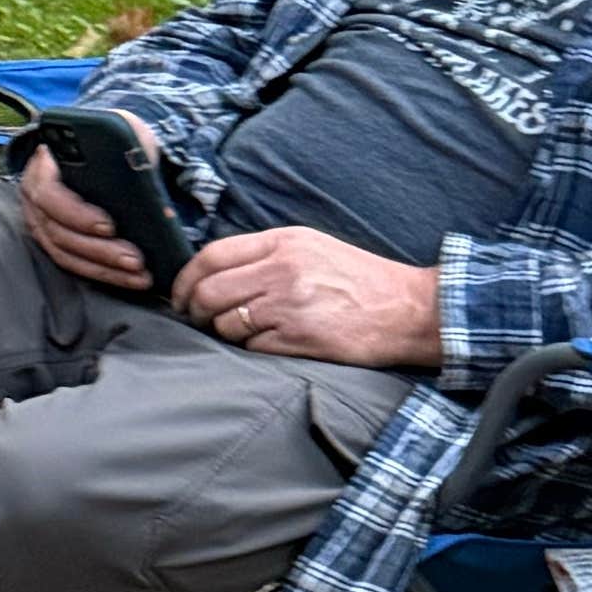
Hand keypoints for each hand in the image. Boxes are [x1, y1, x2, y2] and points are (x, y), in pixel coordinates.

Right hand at [19, 129, 161, 292]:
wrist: (102, 146)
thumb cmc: (111, 138)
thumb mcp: (122, 131)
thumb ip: (128, 148)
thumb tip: (145, 176)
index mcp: (43, 166)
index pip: (50, 195)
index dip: (77, 214)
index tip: (111, 225)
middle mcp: (34, 199)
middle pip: (59, 233)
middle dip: (100, 251)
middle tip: (136, 260)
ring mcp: (41, 224)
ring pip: (66, 255)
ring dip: (104, 268)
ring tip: (139, 275)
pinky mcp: (55, 242)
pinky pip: (74, 264)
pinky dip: (103, 274)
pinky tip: (132, 279)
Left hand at [173, 223, 446, 368]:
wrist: (410, 309)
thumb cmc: (359, 280)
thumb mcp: (312, 248)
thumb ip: (264, 254)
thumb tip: (211, 272)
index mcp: (284, 242)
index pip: (211, 256)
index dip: (185, 279)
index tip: (180, 295)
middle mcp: (283, 270)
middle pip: (209, 292)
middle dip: (195, 311)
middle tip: (199, 320)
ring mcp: (290, 305)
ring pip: (226, 324)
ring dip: (225, 332)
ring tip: (245, 331)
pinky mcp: (299, 337)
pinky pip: (252, 347)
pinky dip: (253, 349)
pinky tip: (273, 343)